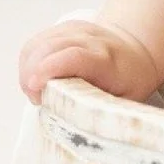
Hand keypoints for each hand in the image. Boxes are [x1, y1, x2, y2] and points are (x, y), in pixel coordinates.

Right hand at [18, 20, 161, 104]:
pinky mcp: (62, 29)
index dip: (51, 69)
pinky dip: (27, 63)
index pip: (75, 57)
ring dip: (27, 70)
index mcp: (107, 61)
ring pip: (38, 44)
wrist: (136, 52)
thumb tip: (81, 134)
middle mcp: (91, 40)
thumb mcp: (126, 101)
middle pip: (50, 48)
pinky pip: (35, 44)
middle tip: (37, 99)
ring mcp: (75, 31)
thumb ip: (103, 113)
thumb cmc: (129, 83)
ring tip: (36, 91)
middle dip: (32, 74)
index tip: (35, 88)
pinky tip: (35, 78)